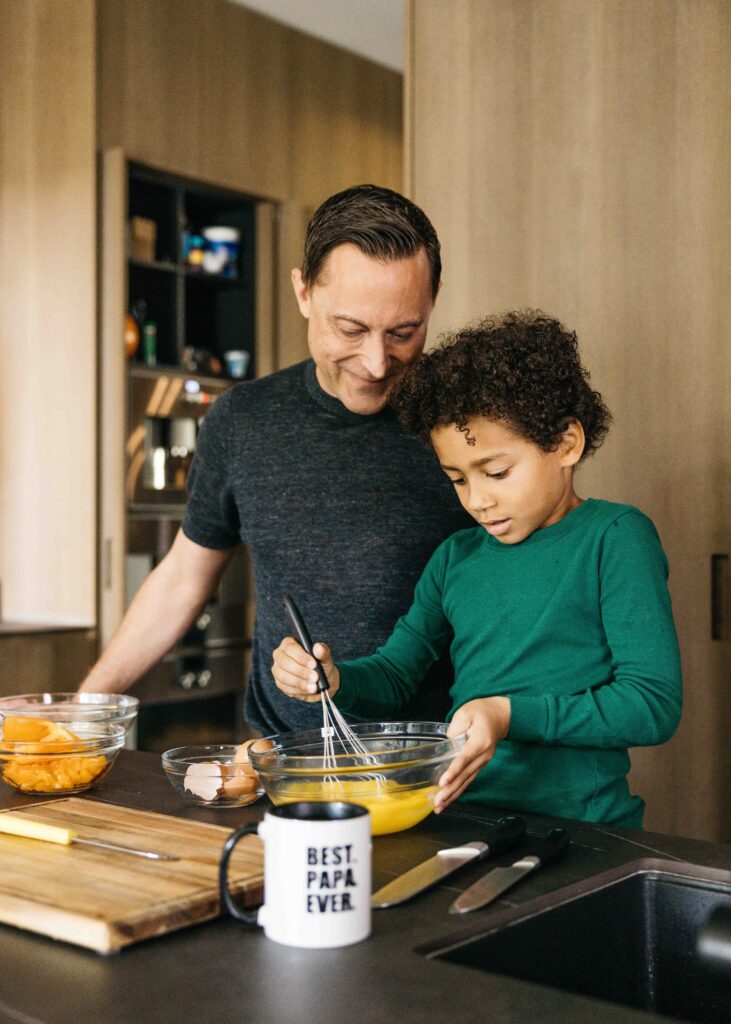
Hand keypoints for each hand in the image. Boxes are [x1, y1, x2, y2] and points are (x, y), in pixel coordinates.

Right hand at [271, 637, 339, 702]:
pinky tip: (309, 690)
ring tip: (314, 686)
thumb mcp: (325, 657)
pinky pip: (286, 687)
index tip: (314, 664)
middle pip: (284, 662)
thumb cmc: (321, 664)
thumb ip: (323, 652)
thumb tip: (318, 648)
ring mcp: (278, 670)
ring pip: (283, 676)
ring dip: (300, 682)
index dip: (301, 657)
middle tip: (315, 677)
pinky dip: (299, 690)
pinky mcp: (280, 683)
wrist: (320, 680)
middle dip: (301, 671)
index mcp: (289, 643)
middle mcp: (280, 655)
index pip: (291, 648)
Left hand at [434, 697, 510, 811]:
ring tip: (439, 807)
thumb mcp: (465, 713)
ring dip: (453, 795)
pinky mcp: (479, 765)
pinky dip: (458, 790)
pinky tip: (448, 799)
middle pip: (465, 775)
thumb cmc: (481, 712)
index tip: (443, 782)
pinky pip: (468, 779)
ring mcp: (483, 762)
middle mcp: (484, 755)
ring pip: (467, 781)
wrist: (499, 716)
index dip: (453, 771)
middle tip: (437, 802)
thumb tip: (448, 745)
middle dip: (450, 790)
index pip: (465, 758)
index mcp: (481, 741)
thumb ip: (455, 728)